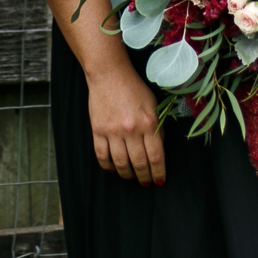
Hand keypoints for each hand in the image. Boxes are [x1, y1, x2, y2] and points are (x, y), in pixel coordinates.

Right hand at [86, 64, 165, 185]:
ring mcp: (113, 131)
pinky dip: (108, 166)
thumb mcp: (153, 106)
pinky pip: (102, 155)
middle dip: (144, 177)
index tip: (159, 181)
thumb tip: (158, 153)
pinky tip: (113, 169)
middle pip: (139, 163)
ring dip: (127, 175)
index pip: (156, 157)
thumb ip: (157, 129)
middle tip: (146, 183)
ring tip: (131, 177)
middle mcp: (131, 129)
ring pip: (121, 163)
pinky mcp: (97, 129)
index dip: (158, 173)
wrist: (109, 74)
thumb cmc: (134, 89)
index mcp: (149, 123)